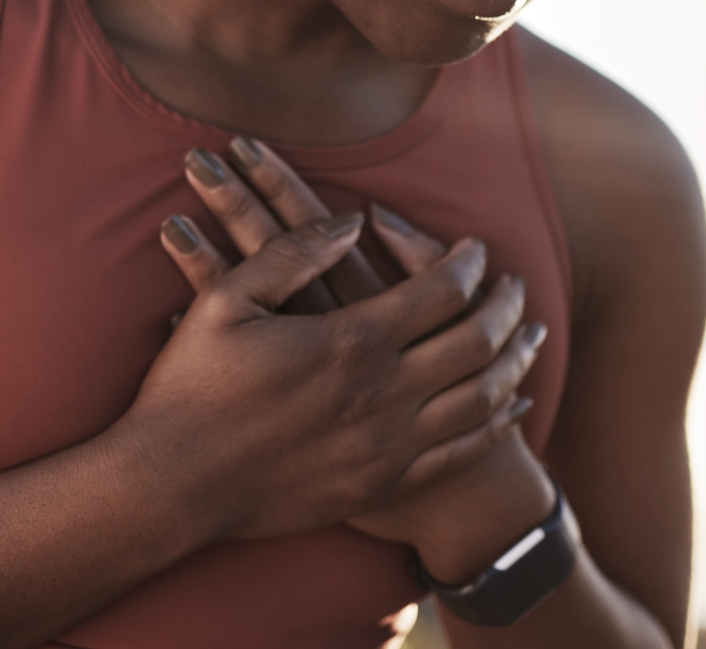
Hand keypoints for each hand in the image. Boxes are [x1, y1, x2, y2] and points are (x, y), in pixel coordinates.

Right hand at [163, 141, 555, 572]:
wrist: (174, 485)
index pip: (440, 291)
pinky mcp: (382, 483)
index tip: (475, 246)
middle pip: (478, 342)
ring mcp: (388, 445)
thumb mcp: (226, 300)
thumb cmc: (191, 386)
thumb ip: (293, 253)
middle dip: (507, 306)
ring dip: (516, 360)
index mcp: (351, 342)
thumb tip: (352, 221)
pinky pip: (460, 450)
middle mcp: (383, 395)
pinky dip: (496, 422)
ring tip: (531, 335)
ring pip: (483, 397)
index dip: (467, 262)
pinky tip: (512, 404)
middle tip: (518, 285)